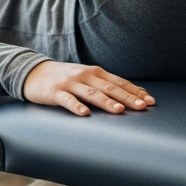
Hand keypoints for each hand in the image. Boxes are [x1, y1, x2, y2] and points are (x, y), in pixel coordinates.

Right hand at [22, 60, 155, 115]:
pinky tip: (84, 114)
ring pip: (92, 93)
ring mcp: (70, 83)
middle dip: (128, 98)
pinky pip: (67, 100)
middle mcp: (86, 76)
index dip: (135, 92)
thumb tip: (134, 94)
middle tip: (142, 107)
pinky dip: (76, 106)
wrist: (34, 72)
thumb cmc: (66, 78)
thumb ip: (107, 85)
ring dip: (107, 102)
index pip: (120, 83)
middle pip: (110, 88)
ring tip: (119, 110)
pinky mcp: (55, 92)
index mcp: (96, 73)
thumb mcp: (87, 78)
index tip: (150, 101)